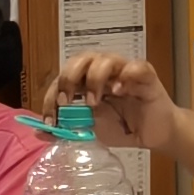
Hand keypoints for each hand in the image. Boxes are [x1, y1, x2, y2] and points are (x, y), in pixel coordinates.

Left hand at [49, 49, 176, 153]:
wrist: (155, 135)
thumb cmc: (123, 127)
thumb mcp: (91, 130)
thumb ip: (68, 127)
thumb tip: (39, 131)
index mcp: (88, 81)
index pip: (63, 78)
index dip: (53, 96)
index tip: (51, 119)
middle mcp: (104, 71)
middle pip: (81, 59)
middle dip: (68, 78)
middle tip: (67, 101)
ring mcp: (125, 71)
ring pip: (105, 59)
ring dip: (94, 79)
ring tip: (94, 102)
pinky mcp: (146, 76)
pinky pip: (136, 67)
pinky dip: (125, 76)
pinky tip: (120, 91)